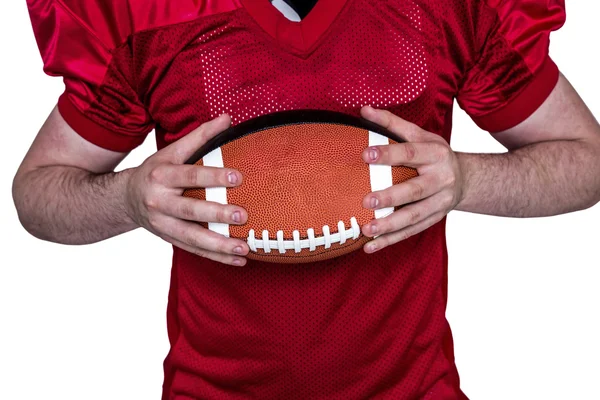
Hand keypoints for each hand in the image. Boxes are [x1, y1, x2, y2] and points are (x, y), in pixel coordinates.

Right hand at [125, 114, 249, 265]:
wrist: (125, 199)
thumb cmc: (155, 171)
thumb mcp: (172, 151)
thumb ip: (200, 136)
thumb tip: (228, 118)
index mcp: (162, 175)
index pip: (190, 175)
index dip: (213, 176)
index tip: (238, 177)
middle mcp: (160, 202)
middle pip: (190, 210)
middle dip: (216, 214)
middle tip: (242, 215)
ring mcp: (163, 224)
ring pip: (192, 238)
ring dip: (219, 245)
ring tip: (244, 248)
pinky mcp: (169, 239)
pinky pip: (195, 251)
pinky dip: (217, 257)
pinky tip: (239, 260)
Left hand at [360, 106, 464, 252]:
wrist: (466, 179)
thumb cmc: (435, 154)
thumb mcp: (420, 134)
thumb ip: (392, 124)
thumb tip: (364, 110)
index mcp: (436, 154)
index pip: (411, 153)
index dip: (389, 154)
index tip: (365, 154)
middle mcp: (440, 180)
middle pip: (415, 190)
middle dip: (391, 196)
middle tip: (366, 200)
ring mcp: (439, 203)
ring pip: (414, 217)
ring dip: (390, 225)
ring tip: (367, 229)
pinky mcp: (434, 219)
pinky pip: (411, 232)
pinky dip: (390, 240)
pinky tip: (370, 246)